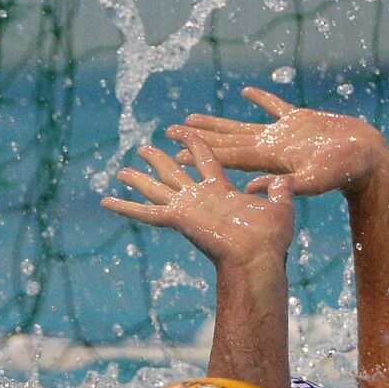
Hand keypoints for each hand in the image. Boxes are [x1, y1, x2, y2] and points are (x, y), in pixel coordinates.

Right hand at [101, 129, 293, 267]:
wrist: (258, 257)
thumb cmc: (271, 237)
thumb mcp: (281, 206)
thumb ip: (279, 190)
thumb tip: (281, 180)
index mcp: (221, 191)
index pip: (203, 160)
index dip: (193, 143)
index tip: (181, 130)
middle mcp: (199, 198)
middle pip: (173, 172)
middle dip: (158, 160)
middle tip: (143, 148)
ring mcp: (186, 208)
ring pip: (155, 188)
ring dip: (137, 180)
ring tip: (120, 170)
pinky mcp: (177, 218)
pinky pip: (146, 211)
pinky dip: (125, 207)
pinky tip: (106, 201)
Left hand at [169, 86, 388, 196]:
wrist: (369, 161)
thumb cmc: (344, 171)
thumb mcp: (314, 180)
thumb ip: (285, 184)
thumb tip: (251, 188)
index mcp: (268, 158)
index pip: (225, 155)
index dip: (199, 152)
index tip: (174, 151)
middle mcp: (268, 146)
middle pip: (224, 140)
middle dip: (196, 137)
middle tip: (168, 132)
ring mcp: (282, 134)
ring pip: (240, 125)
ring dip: (216, 122)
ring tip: (190, 117)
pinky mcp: (299, 122)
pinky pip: (274, 107)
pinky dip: (261, 99)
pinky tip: (245, 94)